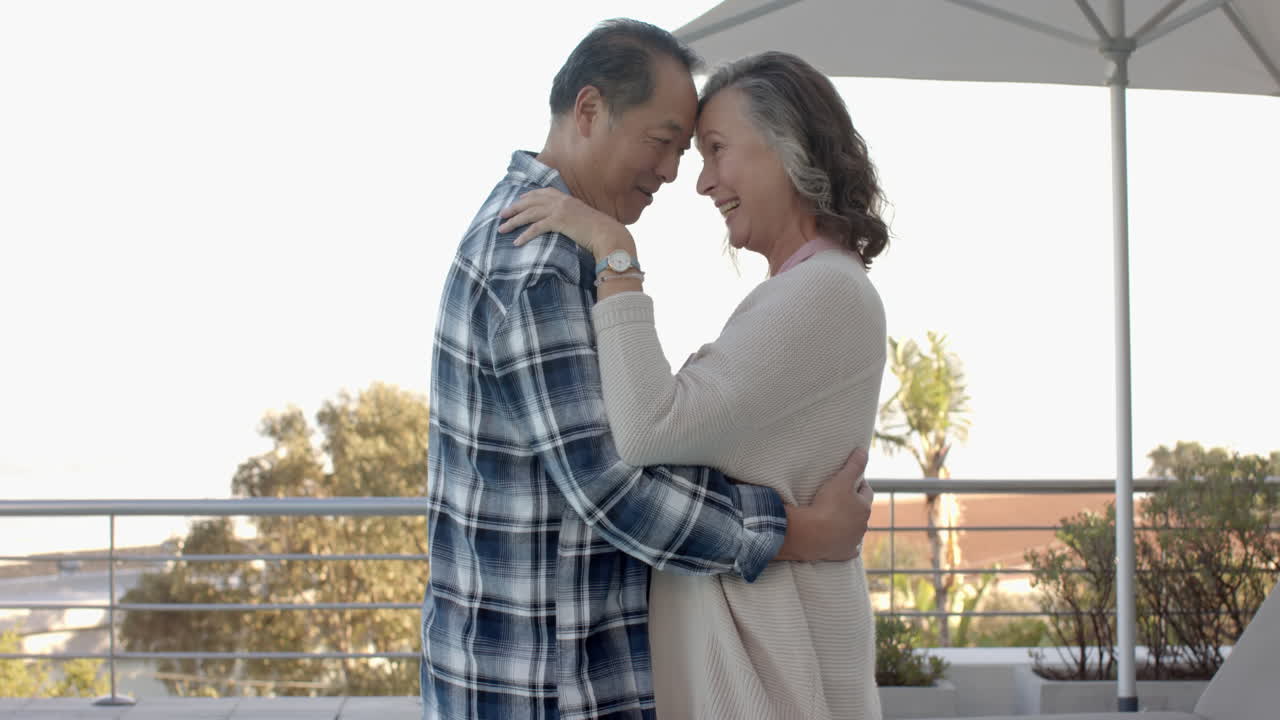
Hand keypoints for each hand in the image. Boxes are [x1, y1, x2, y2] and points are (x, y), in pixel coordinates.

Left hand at [497, 187, 629, 257]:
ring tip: (502, 230)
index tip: (517, 201)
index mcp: (565, 198)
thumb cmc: (597, 229)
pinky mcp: (559, 221)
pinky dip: (525, 235)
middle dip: (514, 208)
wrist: (607, 233)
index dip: (526, 197)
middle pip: (530, 202)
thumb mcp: (582, 216)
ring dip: (513, 222)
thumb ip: (570, 214)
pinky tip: (516, 242)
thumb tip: (564, 222)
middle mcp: (560, 201)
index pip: (541, 193)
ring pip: (530, 214)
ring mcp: (559, 210)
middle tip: (501, 215)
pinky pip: (537, 228)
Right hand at [776, 448, 872, 562]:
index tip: (849, 481)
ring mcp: (853, 540)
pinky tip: (837, 540)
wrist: (812, 534)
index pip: (866, 491)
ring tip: (833, 517)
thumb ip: (854, 465)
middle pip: (860, 511)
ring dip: (848, 523)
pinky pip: (847, 548)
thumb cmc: (828, 505)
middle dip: (854, 505)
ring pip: (855, 529)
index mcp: (864, 507)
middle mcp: (863, 525)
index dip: (858, 484)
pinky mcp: (843, 553)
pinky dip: (843, 544)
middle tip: (839, 498)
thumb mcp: (841, 480)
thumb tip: (864, 451)